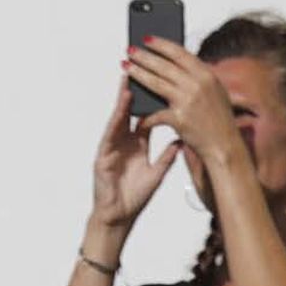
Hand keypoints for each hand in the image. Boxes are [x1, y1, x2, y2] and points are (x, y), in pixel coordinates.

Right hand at [90, 78, 183, 228]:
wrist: (120, 215)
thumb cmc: (136, 196)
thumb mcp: (157, 173)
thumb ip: (168, 156)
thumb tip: (182, 139)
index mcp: (138, 144)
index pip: (146, 117)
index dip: (153, 102)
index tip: (162, 84)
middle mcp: (125, 141)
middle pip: (131, 111)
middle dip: (137, 92)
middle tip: (143, 69)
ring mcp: (113, 145)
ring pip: (120, 117)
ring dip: (124, 98)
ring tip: (130, 77)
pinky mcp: (103, 153)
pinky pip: (111, 132)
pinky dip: (117, 118)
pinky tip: (122, 105)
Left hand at [124, 38, 244, 165]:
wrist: (225, 147)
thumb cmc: (220, 121)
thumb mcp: (216, 92)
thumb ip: (199, 78)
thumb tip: (174, 65)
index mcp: (208, 76)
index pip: (180, 53)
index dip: (161, 44)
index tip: (147, 39)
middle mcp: (198, 85)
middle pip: (164, 65)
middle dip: (144, 56)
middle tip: (130, 50)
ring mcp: (188, 101)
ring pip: (155, 82)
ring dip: (137, 72)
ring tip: (126, 65)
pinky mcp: (179, 119)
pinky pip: (156, 112)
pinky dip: (144, 113)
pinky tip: (134, 107)